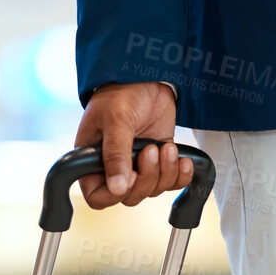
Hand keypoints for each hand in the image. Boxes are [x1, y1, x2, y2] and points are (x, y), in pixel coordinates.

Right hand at [74, 82, 194, 208]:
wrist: (147, 78)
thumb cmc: (121, 93)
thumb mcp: (116, 121)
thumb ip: (116, 155)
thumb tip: (117, 187)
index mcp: (92, 161)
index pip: (98, 197)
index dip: (114, 194)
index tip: (129, 176)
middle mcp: (113, 168)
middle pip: (130, 196)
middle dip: (146, 178)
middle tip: (151, 150)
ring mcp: (137, 166)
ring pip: (152, 190)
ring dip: (165, 173)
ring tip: (166, 148)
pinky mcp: (158, 161)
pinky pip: (170, 182)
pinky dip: (180, 176)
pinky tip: (183, 160)